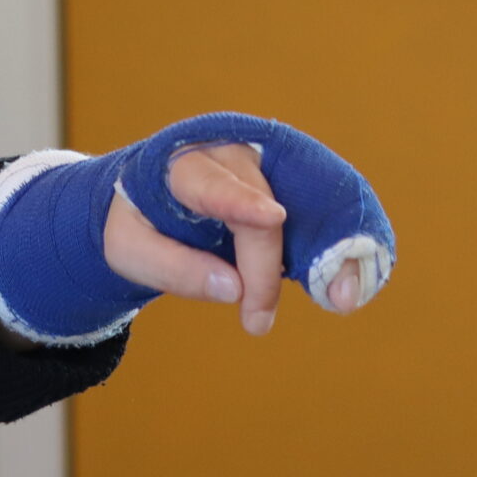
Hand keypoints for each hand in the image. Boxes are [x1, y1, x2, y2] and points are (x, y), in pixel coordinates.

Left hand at [102, 143, 366, 334]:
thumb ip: (172, 268)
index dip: (241, 201)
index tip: (271, 217)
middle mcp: (231, 154)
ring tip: (342, 299)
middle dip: (266, 269)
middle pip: (261, 212)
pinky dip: (338, 246)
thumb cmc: (138, 220)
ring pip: (306, 205)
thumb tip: (232, 289)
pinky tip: (348, 282)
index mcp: (182, 163)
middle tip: (257, 322)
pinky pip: (321, 213)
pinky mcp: (290, 186)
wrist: (153, 195)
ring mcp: (268, 167)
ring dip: (328, 252)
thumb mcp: (127, 249)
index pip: (211, 184)